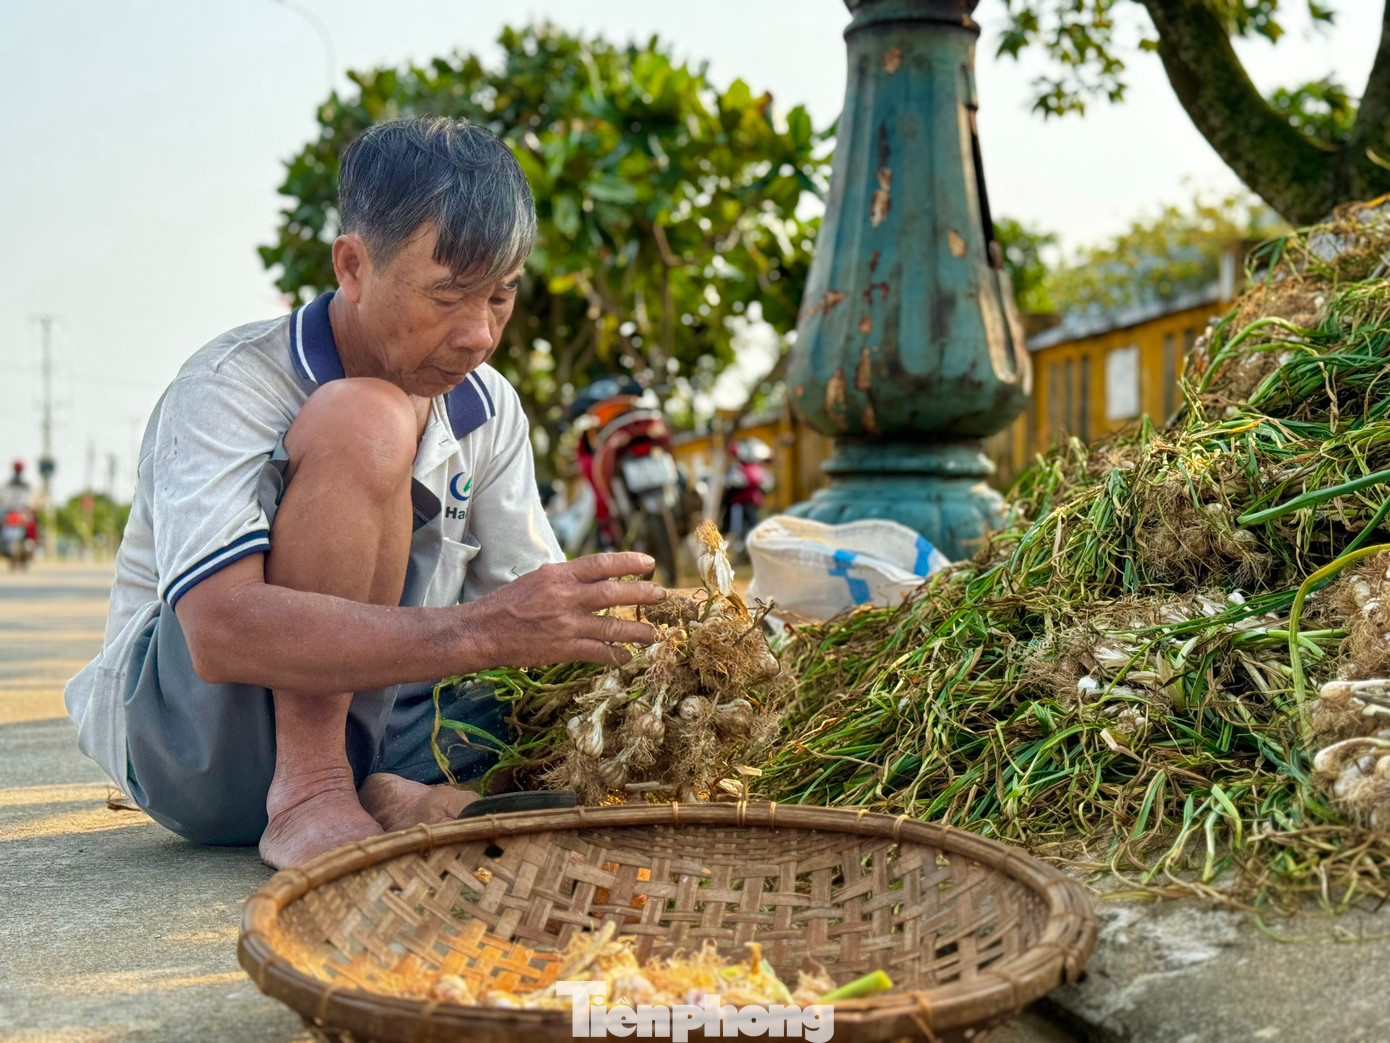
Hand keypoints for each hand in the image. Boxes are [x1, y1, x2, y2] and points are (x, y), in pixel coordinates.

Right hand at [459, 552, 665, 668]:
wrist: (482, 631)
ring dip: (637, 631)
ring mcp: (566, 624)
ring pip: (612, 626)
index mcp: (559, 574)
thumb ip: (566, 578)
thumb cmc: (507, 604)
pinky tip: (626, 657)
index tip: (648, 563)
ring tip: (654, 634)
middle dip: (642, 594)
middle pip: (613, 593)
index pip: (601, 563)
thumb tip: (594, 577)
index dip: (629, 562)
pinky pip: (598, 652)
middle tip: (661, 595)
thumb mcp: (537, 578)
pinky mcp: (564, 648)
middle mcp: (566, 596)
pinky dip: (616, 655)